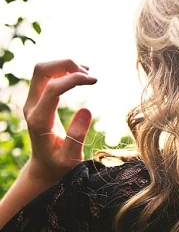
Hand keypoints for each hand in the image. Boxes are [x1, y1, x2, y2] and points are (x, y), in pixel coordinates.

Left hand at [22, 59, 96, 185]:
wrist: (44, 167)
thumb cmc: (60, 165)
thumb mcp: (71, 157)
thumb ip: (77, 136)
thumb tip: (86, 110)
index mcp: (39, 120)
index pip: (52, 88)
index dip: (74, 79)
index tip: (94, 81)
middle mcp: (31, 107)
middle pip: (41, 71)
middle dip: (66, 65)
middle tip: (89, 74)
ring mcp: (32, 102)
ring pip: (43, 70)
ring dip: (65, 66)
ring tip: (87, 74)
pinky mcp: (38, 100)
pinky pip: (47, 76)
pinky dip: (63, 70)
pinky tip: (80, 76)